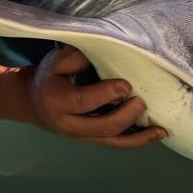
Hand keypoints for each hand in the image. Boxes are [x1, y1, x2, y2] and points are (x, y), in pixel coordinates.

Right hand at [24, 44, 166, 147]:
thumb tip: (101, 49)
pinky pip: (117, 144)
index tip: (125, 85)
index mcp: (57, 101)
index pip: (83, 102)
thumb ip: (74, 57)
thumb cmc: (50, 77)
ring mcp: (82, 136)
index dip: (106, 94)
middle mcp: (69, 124)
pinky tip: (158, 134)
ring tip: (160, 127)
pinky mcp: (92, 139)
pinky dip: (138, 140)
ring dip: (138, 136)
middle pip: (101, 127)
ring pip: (112, 141)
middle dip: (125, 116)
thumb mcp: (55, 62)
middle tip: (141, 101)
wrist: (33, 103)